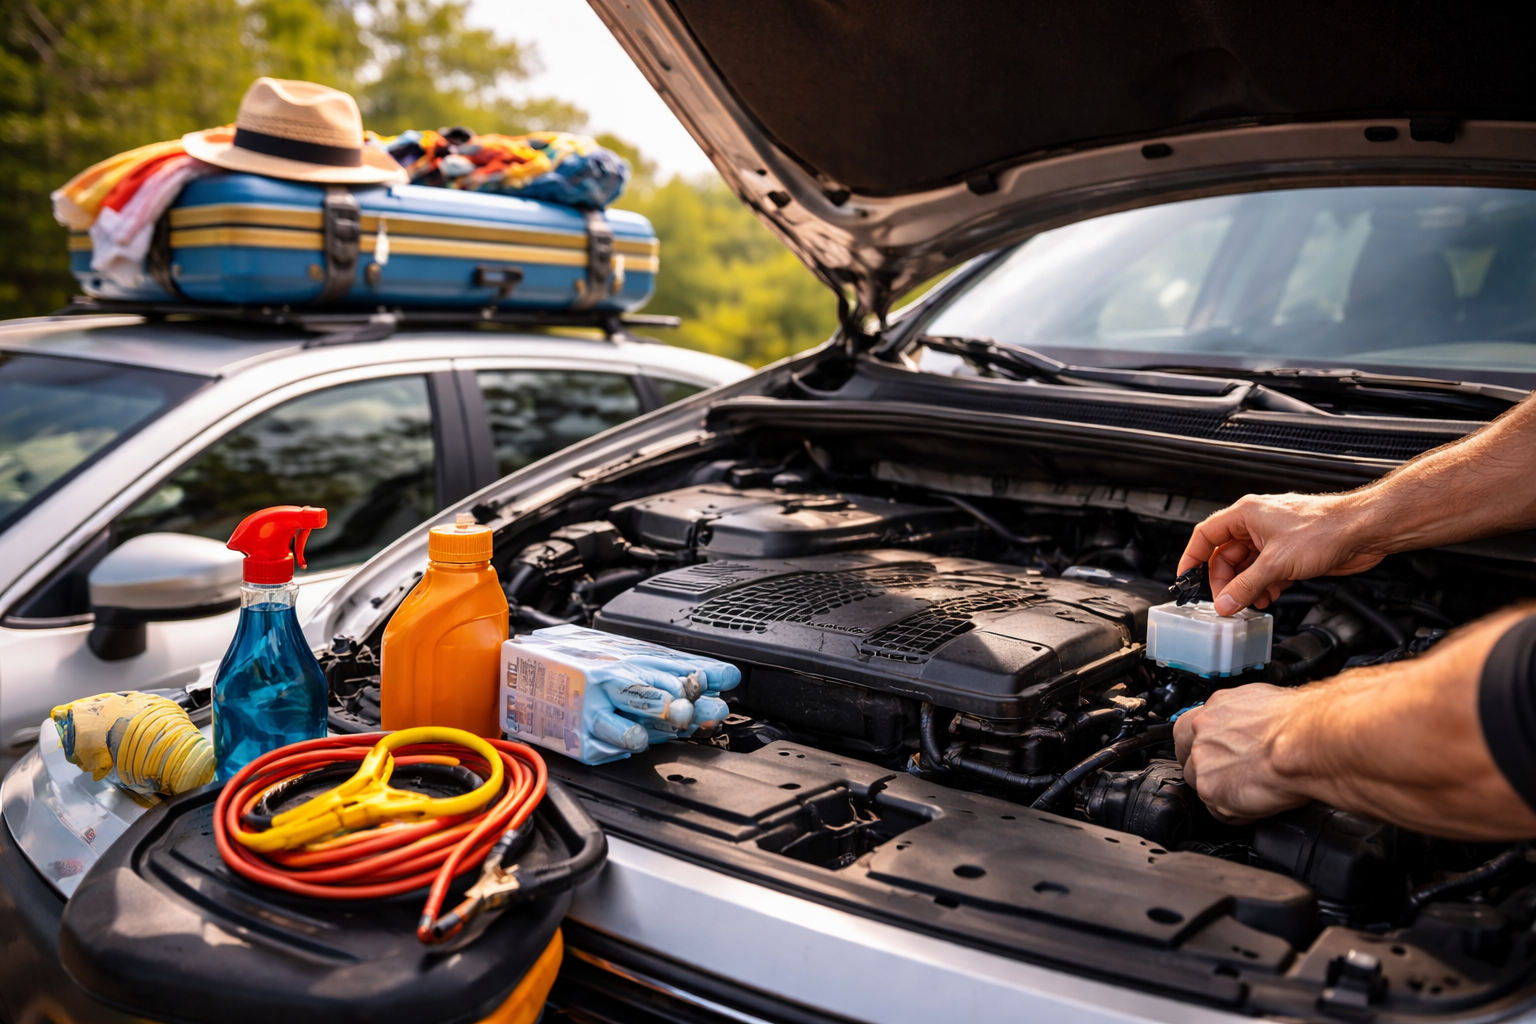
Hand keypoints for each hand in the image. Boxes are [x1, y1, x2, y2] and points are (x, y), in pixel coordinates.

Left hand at [1175, 684, 1311, 823]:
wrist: (1306, 743)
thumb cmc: (1300, 724)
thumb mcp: (1266, 703)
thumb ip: (1244, 718)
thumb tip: (1250, 726)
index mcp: (1216, 709)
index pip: (1187, 728)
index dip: (1196, 743)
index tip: (1206, 752)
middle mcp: (1202, 733)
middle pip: (1187, 757)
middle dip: (1203, 769)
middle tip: (1229, 776)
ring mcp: (1203, 762)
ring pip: (1199, 784)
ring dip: (1220, 791)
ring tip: (1251, 791)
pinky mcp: (1210, 790)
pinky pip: (1218, 811)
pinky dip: (1237, 814)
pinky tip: (1257, 805)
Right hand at [1178, 493, 1386, 614]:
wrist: (1364, 530)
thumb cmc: (1325, 528)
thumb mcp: (1276, 563)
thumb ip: (1246, 586)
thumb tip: (1225, 603)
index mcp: (1246, 514)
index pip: (1206, 535)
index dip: (1192, 558)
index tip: (1186, 578)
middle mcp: (1257, 524)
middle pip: (1225, 555)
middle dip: (1225, 581)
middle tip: (1227, 602)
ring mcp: (1274, 539)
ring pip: (1247, 567)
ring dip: (1246, 587)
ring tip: (1250, 604)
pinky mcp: (1290, 553)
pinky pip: (1266, 572)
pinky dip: (1264, 587)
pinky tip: (1269, 598)